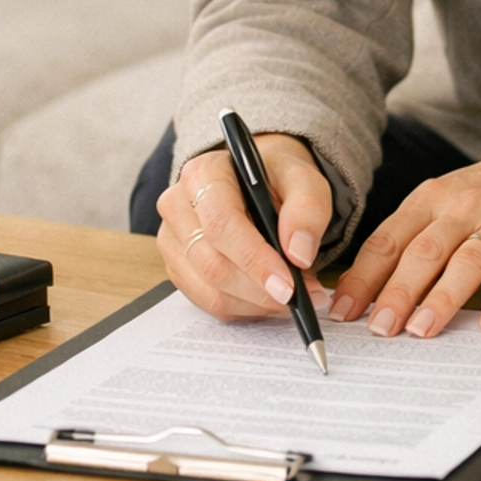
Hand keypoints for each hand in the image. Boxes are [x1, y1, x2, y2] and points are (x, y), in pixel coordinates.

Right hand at [156, 136, 331, 319]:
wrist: (261, 186)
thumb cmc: (278, 180)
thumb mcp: (305, 180)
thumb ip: (307, 209)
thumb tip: (299, 254)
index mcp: (204, 173)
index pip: (221, 224)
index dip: (254, 259)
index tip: (287, 285)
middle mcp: (178, 205)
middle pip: (212, 263)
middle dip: (261, 289)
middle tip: (303, 296)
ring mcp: (173, 241)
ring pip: (210, 290)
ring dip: (257, 302)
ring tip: (294, 296)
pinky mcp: (178, 269)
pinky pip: (209, 303)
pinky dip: (246, 308)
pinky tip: (271, 298)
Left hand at [328, 124, 480, 337]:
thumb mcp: (446, 200)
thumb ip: (410, 237)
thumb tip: (364, 290)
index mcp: (434, 198)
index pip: (390, 239)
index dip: (363, 276)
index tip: (343, 311)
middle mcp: (467, 207)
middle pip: (425, 251)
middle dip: (398, 291)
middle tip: (378, 328)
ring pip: (469, 261)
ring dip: (443, 298)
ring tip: (421, 331)